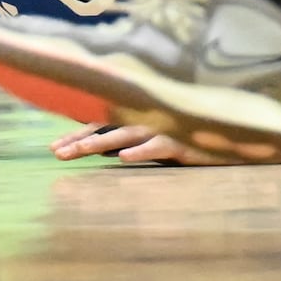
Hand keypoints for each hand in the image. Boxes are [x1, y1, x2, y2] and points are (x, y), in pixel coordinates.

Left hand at [51, 123, 196, 164]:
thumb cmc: (184, 144)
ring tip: (80, 151)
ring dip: (102, 142)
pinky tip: (123, 157)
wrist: (226, 144)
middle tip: (57, 153)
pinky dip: (140, 150)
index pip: (99, 127)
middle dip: (80, 140)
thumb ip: (127, 144)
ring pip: (126, 135)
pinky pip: (157, 146)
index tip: (53, 149)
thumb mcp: (150, 146)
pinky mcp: (180, 142)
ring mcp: (161, 130)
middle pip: (106, 130)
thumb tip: (100, 150)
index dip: (76, 136)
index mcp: (135, 122)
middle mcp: (144, 122)